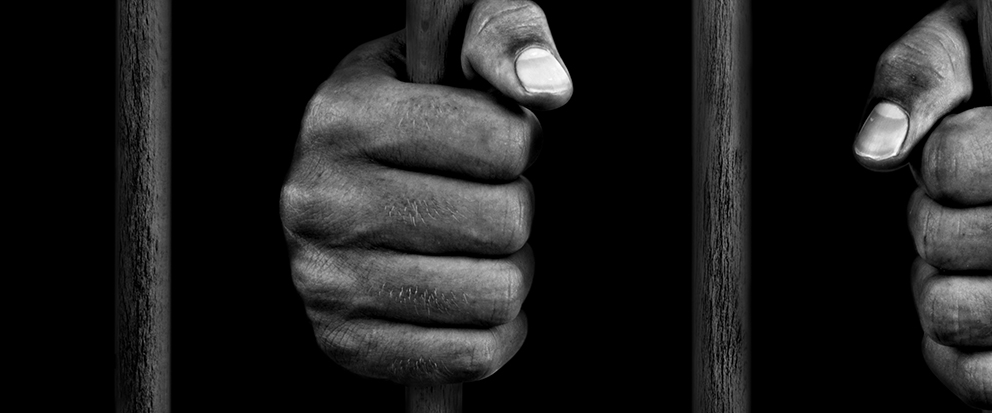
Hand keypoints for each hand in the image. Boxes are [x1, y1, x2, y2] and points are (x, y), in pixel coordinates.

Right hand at [279, 0, 570, 385]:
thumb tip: (548, 87)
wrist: (343, 180)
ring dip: (510, 269)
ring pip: (499, 294)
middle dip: (516, 207)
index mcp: (343, 116)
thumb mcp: (450, 44)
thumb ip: (503, 35)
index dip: (522, 141)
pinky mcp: (346, 344)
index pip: (503, 142)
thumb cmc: (418, 109)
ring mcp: (324, 281)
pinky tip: (468, 292)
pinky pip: (475, 356)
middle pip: (507, 222)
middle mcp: (319, 201)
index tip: (493, 139)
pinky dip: (495, 331)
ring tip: (472, 243)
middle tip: (480, 195)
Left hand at [853, 1, 991, 410]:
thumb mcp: (959, 57)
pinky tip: (985, 306)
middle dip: (930, 222)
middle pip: (942, 241)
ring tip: (979, 256)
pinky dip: (954, 349)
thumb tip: (875, 148)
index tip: (965, 153)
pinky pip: (976, 381)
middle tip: (969, 210)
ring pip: (948, 313)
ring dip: (938, 285)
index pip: (950, 162)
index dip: (932, 158)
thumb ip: (913, 82)